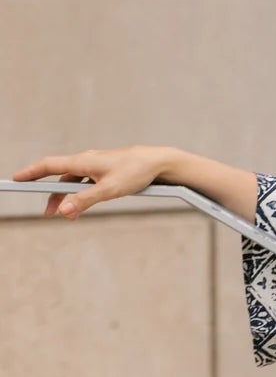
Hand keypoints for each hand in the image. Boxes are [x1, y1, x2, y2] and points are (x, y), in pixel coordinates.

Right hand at [11, 147, 171, 218]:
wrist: (158, 162)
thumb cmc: (136, 172)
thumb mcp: (109, 190)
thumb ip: (85, 200)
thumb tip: (64, 211)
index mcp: (83, 161)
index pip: (48, 166)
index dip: (31, 173)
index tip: (16, 179)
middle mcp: (86, 160)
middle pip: (60, 177)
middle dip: (50, 194)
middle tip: (46, 212)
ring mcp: (96, 165)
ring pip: (74, 182)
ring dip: (67, 198)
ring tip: (66, 216)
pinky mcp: (105, 170)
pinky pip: (85, 182)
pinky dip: (80, 194)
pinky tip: (83, 205)